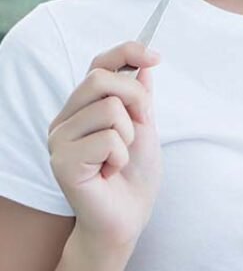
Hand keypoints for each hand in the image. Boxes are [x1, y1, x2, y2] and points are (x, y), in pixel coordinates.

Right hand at [48, 41, 163, 253]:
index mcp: (82, 107)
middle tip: (140, 127)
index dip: (127, 52)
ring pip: (108, 109)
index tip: (155, 57)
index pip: (98, 65)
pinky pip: (107, 139)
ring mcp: (59, 140)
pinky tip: (109, 172)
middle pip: (101, 79)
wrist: (127, 218)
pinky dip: (120, 156)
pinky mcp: (62, 162)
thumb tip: (143, 64)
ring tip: (118, 158)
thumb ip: (139, 96)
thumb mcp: (143, 127)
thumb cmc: (133, 176)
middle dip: (136, 99)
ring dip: (128, 135)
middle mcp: (64, 119)